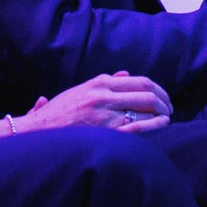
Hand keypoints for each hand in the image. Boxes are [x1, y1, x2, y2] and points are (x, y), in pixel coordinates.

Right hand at [0, 72, 171, 137]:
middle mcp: (104, 95)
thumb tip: (125, 74)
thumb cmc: (56, 114)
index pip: (138, 81)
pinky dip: (154, 124)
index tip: (162, 97)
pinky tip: (163, 124)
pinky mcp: (105, 132)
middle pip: (146, 92)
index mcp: (98, 83)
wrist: (36, 132)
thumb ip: (103, 82)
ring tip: (167, 117)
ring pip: (145, 108)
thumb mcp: (78, 91)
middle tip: (170, 108)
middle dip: (163, 100)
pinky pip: (137, 126)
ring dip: (161, 112)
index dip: (156, 89)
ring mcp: (105, 114)